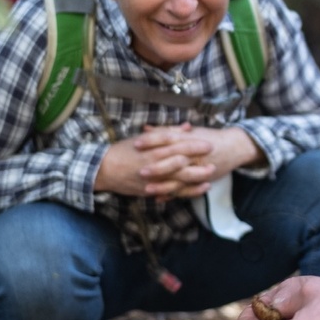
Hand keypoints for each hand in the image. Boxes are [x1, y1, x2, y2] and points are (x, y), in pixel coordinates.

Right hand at [95, 123, 215, 198]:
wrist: (104, 170)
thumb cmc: (124, 151)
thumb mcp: (144, 138)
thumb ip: (166, 132)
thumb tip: (187, 127)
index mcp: (152, 149)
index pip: (176, 145)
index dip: (194, 144)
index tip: (208, 143)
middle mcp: (154, 164)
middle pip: (180, 161)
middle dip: (198, 158)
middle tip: (214, 156)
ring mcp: (154, 179)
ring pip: (179, 178)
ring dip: (197, 175)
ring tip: (212, 172)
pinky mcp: (152, 190)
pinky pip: (174, 191)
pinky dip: (189, 190)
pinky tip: (202, 188)